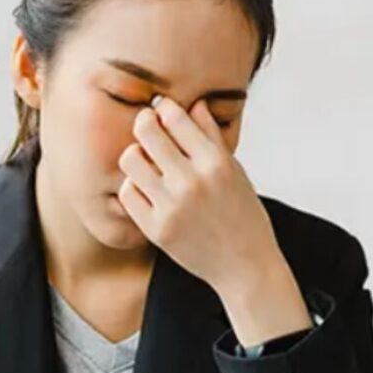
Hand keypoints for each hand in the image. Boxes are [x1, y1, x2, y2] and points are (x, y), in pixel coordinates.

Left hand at [116, 95, 279, 297]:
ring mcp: (172, 206)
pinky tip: (146, 189)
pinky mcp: (156, 228)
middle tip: (146, 128)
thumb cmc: (243, 216)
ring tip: (146, 163)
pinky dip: (133, 187)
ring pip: (130, 160)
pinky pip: (127, 193)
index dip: (163, 108)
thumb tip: (195, 106)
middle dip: (144, 123)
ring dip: (136, 156)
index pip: (175, 117)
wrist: (244, 266)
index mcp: (216, 162)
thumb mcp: (235, 171)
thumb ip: (212, 138)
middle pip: (146, 132)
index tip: (161, 110)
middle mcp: (192, 181)